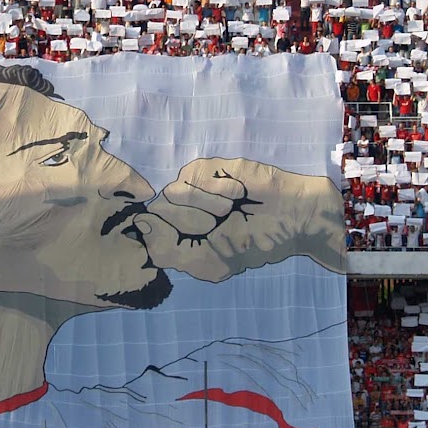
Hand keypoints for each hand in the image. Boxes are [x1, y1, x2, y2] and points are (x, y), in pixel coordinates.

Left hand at [133, 157, 345, 281]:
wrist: (288, 218)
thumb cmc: (248, 243)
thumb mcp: (207, 261)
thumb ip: (167, 250)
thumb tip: (140, 224)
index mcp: (171, 234)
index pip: (145, 230)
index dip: (166, 234)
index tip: (200, 240)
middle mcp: (174, 208)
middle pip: (157, 212)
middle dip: (192, 223)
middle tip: (221, 224)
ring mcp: (187, 184)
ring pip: (173, 193)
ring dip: (208, 207)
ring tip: (230, 210)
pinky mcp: (205, 166)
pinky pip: (195, 176)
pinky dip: (218, 190)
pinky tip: (236, 194)